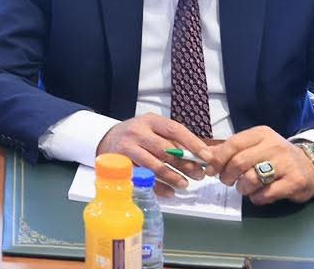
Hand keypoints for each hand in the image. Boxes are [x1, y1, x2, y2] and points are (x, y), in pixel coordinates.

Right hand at [97, 115, 211, 195]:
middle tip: (199, 175)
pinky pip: (143, 178)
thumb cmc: (137, 136)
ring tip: (185, 184)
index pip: (175, 130)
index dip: (193, 143)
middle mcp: (137, 132)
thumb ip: (172, 140)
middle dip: (185, 164)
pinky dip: (159, 187)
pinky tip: (170, 192)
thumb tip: (199, 156)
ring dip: (173, 176)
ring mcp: (127, 148)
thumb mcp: (152, 130)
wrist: (106, 139)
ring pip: (155, 165)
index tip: (207, 156)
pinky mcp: (122, 164)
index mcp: (150, 121)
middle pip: (166, 150)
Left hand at [207, 126, 313, 204]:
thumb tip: (204, 155)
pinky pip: (268, 193)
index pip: (233, 143)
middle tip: (226, 181)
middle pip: (240, 162)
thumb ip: (231, 150)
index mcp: (260, 134)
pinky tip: (257, 196)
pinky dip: (257, 198)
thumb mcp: (255, 146)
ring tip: (243, 189)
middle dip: (227, 175)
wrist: (311, 166)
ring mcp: (286, 163)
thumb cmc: (275, 156)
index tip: (210, 169)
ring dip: (242, 188)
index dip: (218, 158)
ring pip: (252, 178)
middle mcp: (274, 145)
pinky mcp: (296, 181)